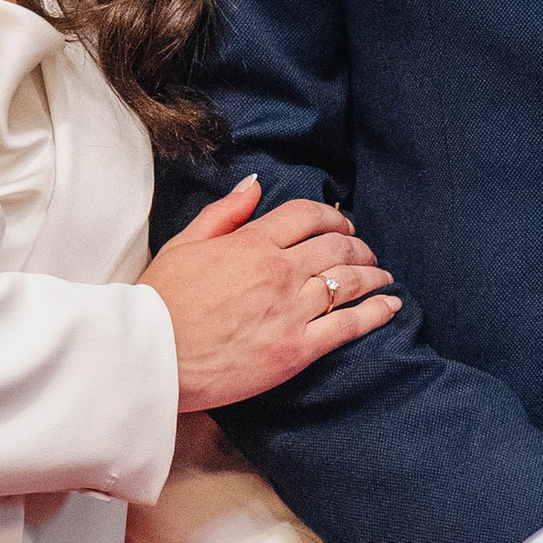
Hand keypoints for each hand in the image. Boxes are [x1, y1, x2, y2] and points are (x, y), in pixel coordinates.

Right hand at [139, 177, 400, 412]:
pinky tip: (391, 306)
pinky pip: (348, 326)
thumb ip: (225, 213)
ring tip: (383, 276)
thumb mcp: (185, 244)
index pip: (307, 216)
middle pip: (335, 247)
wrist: (151, 358)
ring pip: (347, 282)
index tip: (342, 222)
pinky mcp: (296, 350)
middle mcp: (278, 272)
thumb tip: (256, 184)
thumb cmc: (160, 302)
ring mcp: (290, 311)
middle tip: (366, 251)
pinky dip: (376, 313)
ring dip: (373, 275)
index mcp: (251, 243)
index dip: (332, 216)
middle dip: (357, 245)